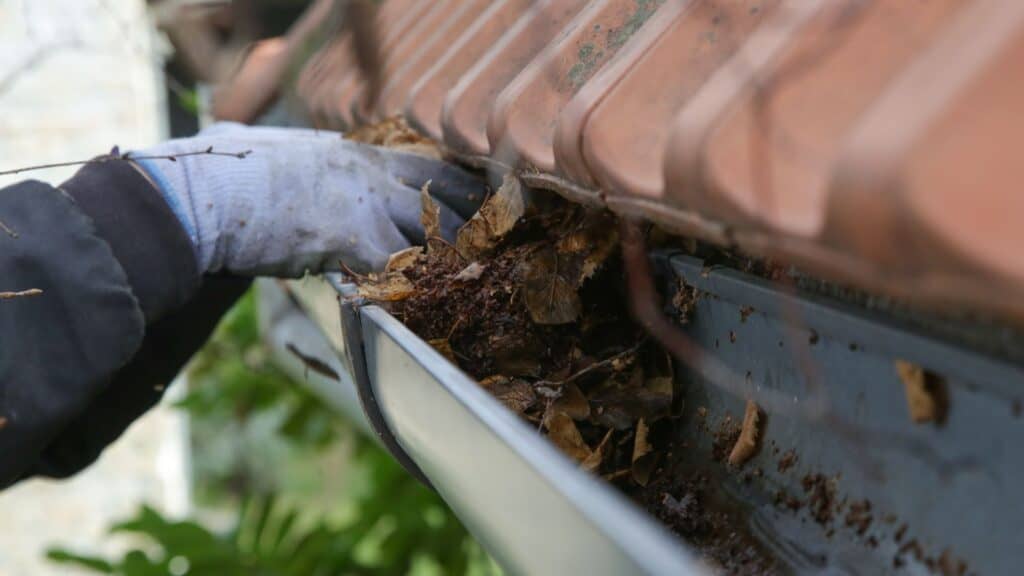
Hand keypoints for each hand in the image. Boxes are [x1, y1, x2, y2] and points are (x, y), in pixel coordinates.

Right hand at [133, 123, 482, 275]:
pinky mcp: (354, 240)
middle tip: (492, 241)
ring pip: (432, 232)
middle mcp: (370, 172)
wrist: (206, 193)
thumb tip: (232, 132)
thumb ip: (270, 147)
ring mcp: (367, 204)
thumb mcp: (257, 143)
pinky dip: (413, 287)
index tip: (475, 199)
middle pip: (442, 193)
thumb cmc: (222, 169)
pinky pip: (401, 269)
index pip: (425, 163)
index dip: (454, 185)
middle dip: (470, 219)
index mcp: (352, 152)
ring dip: (449, 259)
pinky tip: (424, 302)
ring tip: (472, 280)